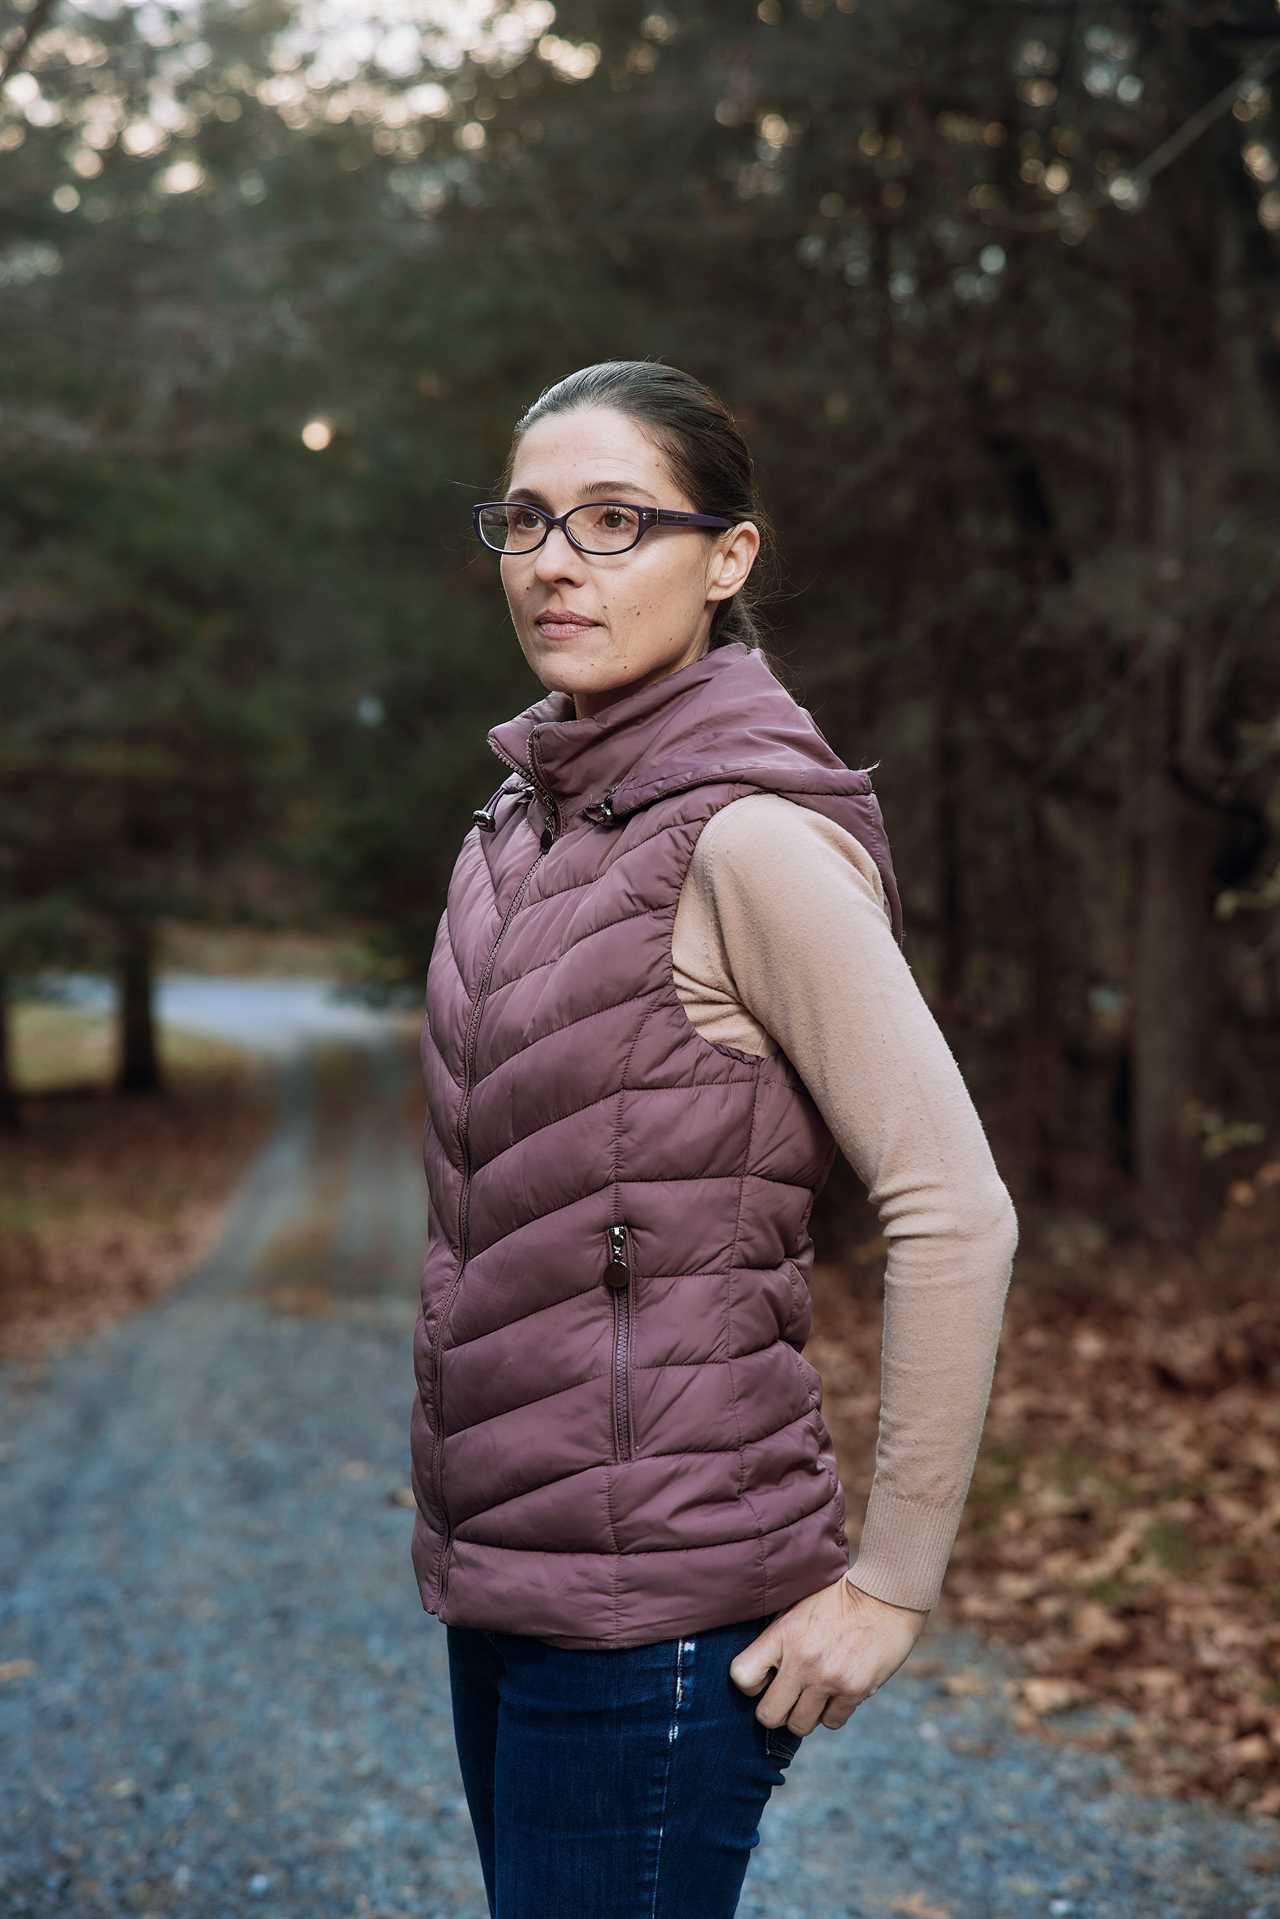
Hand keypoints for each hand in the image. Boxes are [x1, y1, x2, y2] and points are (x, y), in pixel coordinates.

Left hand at [728, 1573, 930, 1733]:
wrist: (885, 1596)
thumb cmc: (837, 1600)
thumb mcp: (798, 1608)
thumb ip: (777, 1637)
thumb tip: (759, 1668)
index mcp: (783, 1635)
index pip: (741, 1677)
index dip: (749, 1685)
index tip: (763, 1679)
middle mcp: (802, 1661)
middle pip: (768, 1716)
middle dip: (776, 1711)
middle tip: (787, 1698)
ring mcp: (828, 1679)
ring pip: (799, 1726)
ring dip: (804, 1715)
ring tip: (813, 1696)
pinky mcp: (854, 1692)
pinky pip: (832, 1723)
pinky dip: (833, 1713)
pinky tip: (837, 1692)